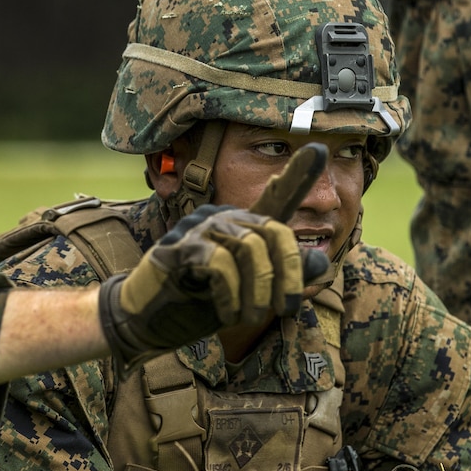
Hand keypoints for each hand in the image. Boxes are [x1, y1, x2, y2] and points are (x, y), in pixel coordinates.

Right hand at [98, 143, 330, 367]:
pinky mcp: (179, 248)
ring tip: (249, 317)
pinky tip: (226, 312)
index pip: (276, 197)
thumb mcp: (250, 295)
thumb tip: (322, 260)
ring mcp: (199, 229)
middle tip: (284, 310)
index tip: (319, 148)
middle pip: (274, 234)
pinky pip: (220, 263)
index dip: (298, 175)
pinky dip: (231, 293)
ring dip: (257, 291)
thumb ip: (283, 277)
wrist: (148, 322)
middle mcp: (223, 218)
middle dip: (286, 278)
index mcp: (242, 227)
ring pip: (250, 249)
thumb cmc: (198, 304)